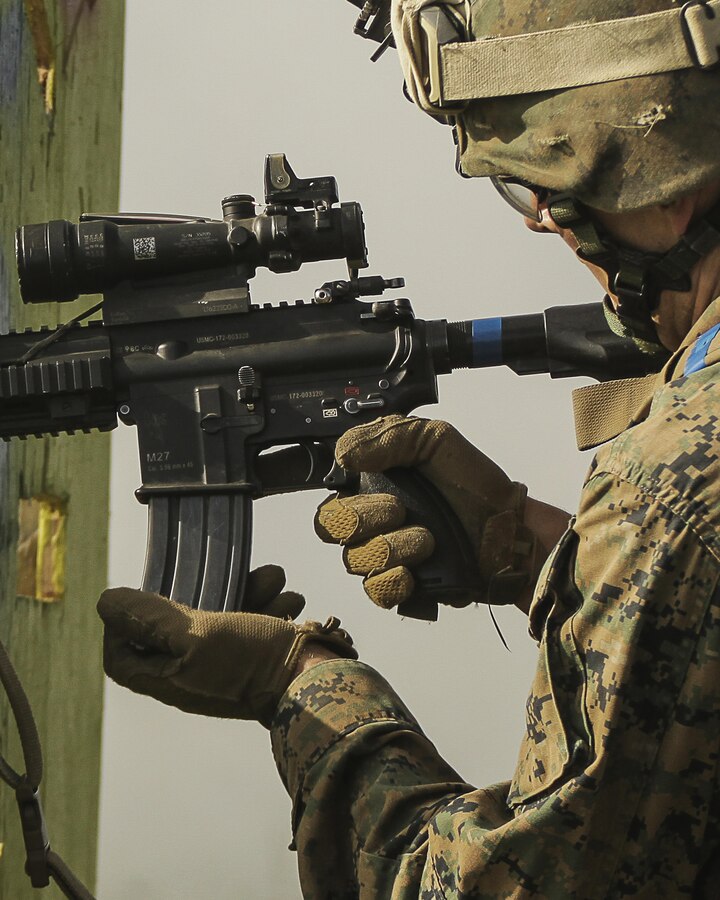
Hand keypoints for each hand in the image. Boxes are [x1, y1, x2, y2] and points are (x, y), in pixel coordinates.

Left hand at [97, 565, 355, 725]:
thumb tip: (107, 603)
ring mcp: (229, 666)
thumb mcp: (196, 634)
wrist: (318, 680)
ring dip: (249, 590)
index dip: (123, 626)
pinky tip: (286, 600)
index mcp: (170, 678)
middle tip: (225, 574)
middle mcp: (195, 674)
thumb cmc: (252, 662)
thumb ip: (151, 618)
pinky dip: (269, 605)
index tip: (142, 595)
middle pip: (179, 627)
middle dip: (205, 590)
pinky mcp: (259, 657)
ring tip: (272, 581)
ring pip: (224, 616)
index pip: (123, 657)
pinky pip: (255, 623)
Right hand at [315, 415, 537, 609]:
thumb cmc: (473, 483)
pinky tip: (412, 572)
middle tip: (400, 510)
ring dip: (390, 547)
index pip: (332, 495)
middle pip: (332, 528)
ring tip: (427, 540)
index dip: (342, 492)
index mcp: (373, 487)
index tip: (368, 482)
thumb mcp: (435, 440)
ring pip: (356, 560)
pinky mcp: (404, 586)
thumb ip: (389, 436)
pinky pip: (376, 591)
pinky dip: (391, 581)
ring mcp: (386, 556)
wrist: (510, 527)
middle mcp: (372, 523)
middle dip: (363, 518)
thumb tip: (344, 453)